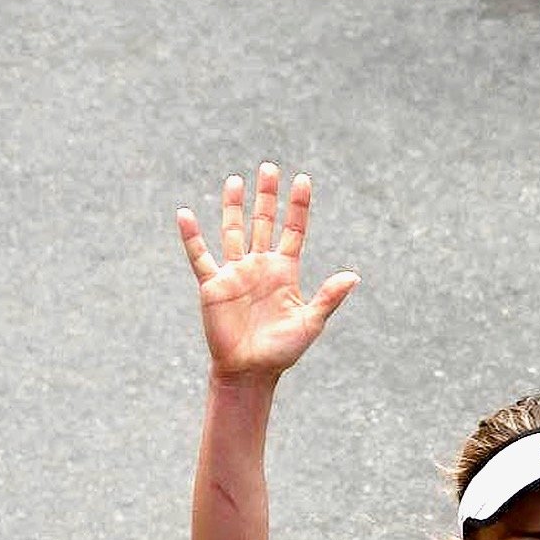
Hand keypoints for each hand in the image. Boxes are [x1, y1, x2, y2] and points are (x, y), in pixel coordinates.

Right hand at [177, 165, 357, 379]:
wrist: (250, 372)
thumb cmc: (282, 352)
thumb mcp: (310, 323)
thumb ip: (329, 297)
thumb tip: (354, 276)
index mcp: (284, 272)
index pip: (293, 231)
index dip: (298, 206)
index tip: (303, 180)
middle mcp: (259, 266)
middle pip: (263, 222)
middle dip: (266, 196)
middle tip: (269, 167)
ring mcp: (235, 273)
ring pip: (234, 231)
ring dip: (233, 206)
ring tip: (235, 180)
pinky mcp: (213, 285)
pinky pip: (199, 256)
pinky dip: (191, 236)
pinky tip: (184, 214)